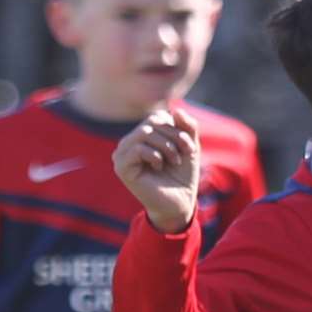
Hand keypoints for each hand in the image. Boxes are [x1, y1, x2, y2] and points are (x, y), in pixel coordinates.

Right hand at [113, 107, 200, 232]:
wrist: (180, 202)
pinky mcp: (121, 166)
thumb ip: (187, 126)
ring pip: (144, 132)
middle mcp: (130, 142)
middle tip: (185, 153)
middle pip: (152, 122)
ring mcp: (122, 154)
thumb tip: (175, 109)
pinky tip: (159, 166)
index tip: (189, 146)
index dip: (178, 128)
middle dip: (175, 136)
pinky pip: (137, 148)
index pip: (158, 117)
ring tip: (174, 161)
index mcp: (143, 136)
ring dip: (167, 146)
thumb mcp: (190, 146)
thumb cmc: (183, 175)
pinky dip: (155, 155)